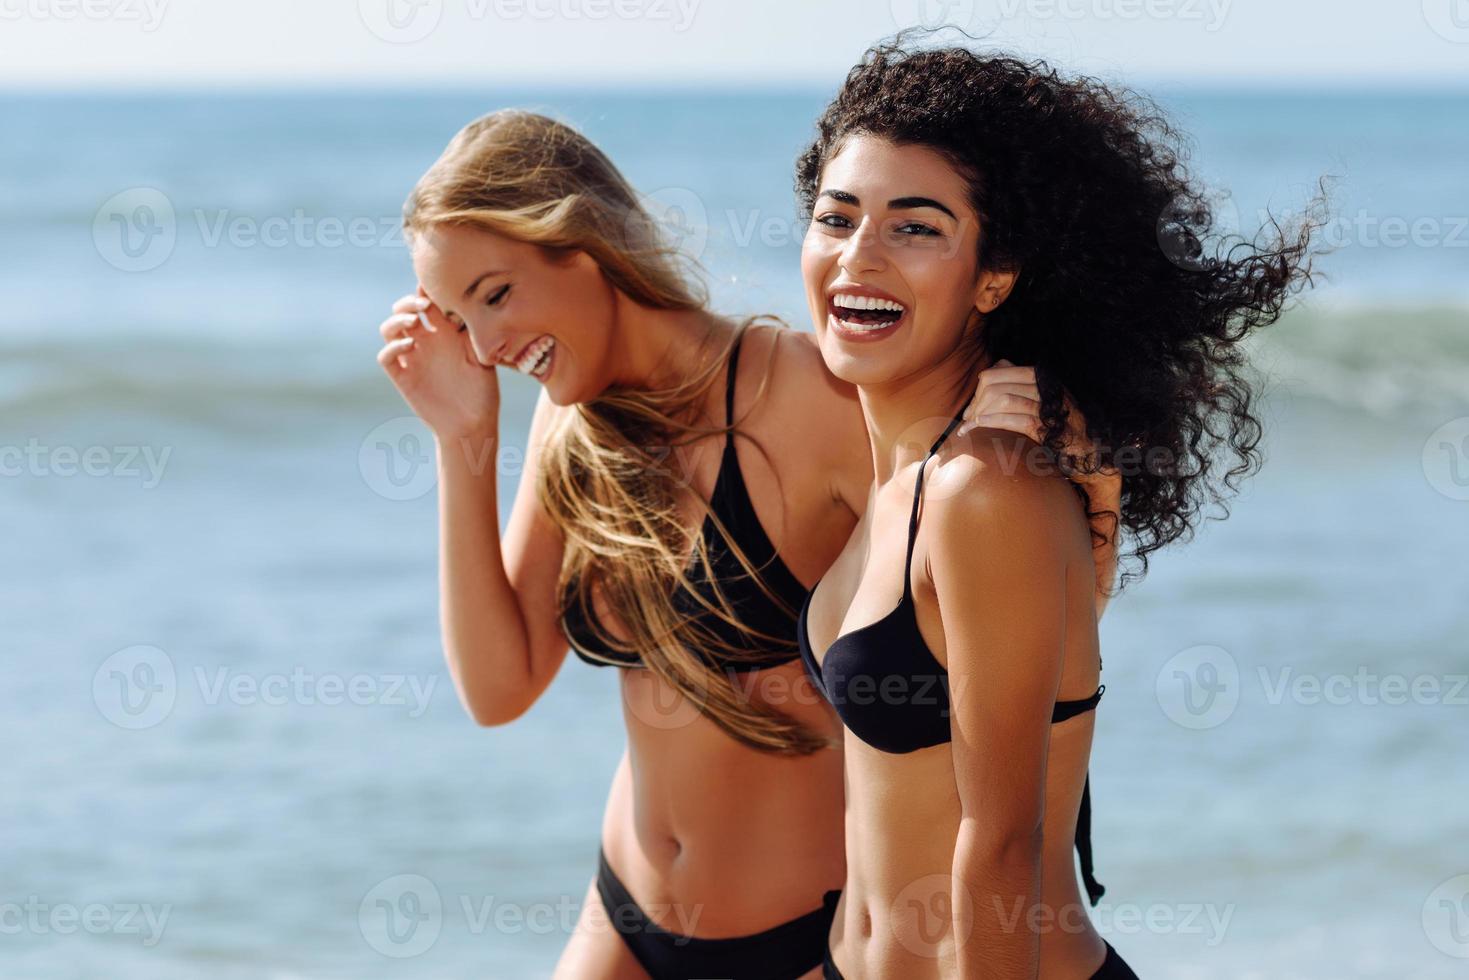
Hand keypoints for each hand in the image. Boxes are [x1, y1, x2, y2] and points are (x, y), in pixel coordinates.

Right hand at [376, 288, 500, 439]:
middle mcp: (426, 342)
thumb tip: (469, 303)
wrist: (473, 424)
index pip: (429, 303)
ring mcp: (412, 358)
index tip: (434, 285)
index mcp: (445, 333)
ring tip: (414, 322)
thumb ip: (472, 332)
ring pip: (390, 329)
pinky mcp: (403, 377)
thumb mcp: (482, 357)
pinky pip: (387, 357)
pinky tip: (409, 345)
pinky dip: (393, 347)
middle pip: (404, 310)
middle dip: (408, 302)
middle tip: (423, 304)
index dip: (427, 291)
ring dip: (397, 320)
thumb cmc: (483, 391)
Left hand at [959, 358, 1118, 488]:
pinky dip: (993, 422)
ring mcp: (1051, 407)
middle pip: (996, 385)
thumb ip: (1020, 385)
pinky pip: (1017, 419)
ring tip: (968, 428)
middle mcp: (1047, 387)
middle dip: (975, 403)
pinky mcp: (1052, 428)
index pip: (999, 371)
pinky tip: (980, 428)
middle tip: (966, 422)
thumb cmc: (1062, 429)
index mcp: (1043, 378)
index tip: (971, 410)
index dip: (979, 389)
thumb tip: (994, 370)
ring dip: (980, 414)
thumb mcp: (1042, 402)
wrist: (1094, 453)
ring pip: (1004, 399)